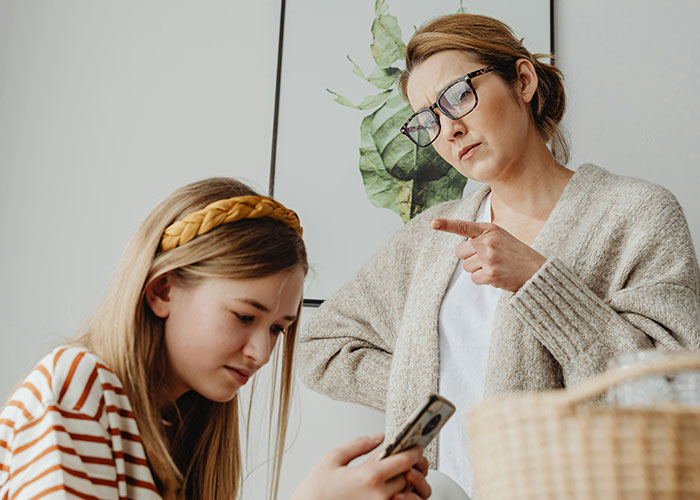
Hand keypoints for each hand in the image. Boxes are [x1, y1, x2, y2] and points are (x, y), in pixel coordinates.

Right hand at [291, 434, 429, 499]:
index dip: (414, 451)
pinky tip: (388, 491)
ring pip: (405, 495)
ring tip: (396, 477)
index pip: (404, 460)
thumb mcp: (332, 459)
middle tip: (403, 460)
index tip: (416, 447)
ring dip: (405, 485)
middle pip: (408, 477)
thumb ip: (358, 445)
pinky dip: (397, 498)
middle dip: (408, 467)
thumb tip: (379, 437)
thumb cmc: (315, 491)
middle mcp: (378, 496)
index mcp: (369, 476)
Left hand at [432, 218, 545, 291]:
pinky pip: (474, 279)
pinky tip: (497, 276)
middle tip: (488, 259)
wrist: (538, 271)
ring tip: (496, 267)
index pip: (463, 226)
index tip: (433, 223)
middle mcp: (488, 242)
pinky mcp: (490, 274)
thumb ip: (483, 237)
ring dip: (478, 270)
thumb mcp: (502, 237)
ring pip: (466, 267)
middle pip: (460, 252)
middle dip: (469, 257)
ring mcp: (489, 258)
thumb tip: (462, 249)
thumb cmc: (517, 255)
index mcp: (490, 230)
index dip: (446, 225)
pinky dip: (483, 280)